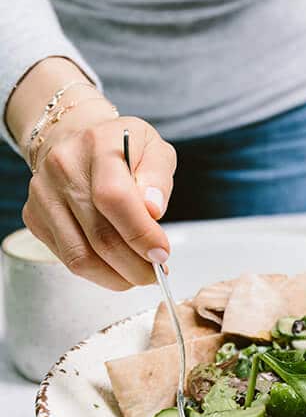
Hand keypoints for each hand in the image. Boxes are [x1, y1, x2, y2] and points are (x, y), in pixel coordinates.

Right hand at [22, 104, 175, 289]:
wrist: (75, 140)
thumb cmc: (122, 148)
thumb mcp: (154, 149)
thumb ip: (158, 178)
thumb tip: (153, 211)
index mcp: (98, 144)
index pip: (114, 197)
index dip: (141, 233)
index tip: (162, 253)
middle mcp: (63, 167)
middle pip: (99, 234)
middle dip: (134, 264)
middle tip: (156, 273)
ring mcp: (43, 194)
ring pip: (80, 255)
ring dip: (115, 276)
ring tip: (139, 275)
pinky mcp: (34, 216)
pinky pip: (67, 258)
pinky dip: (97, 272)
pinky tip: (117, 267)